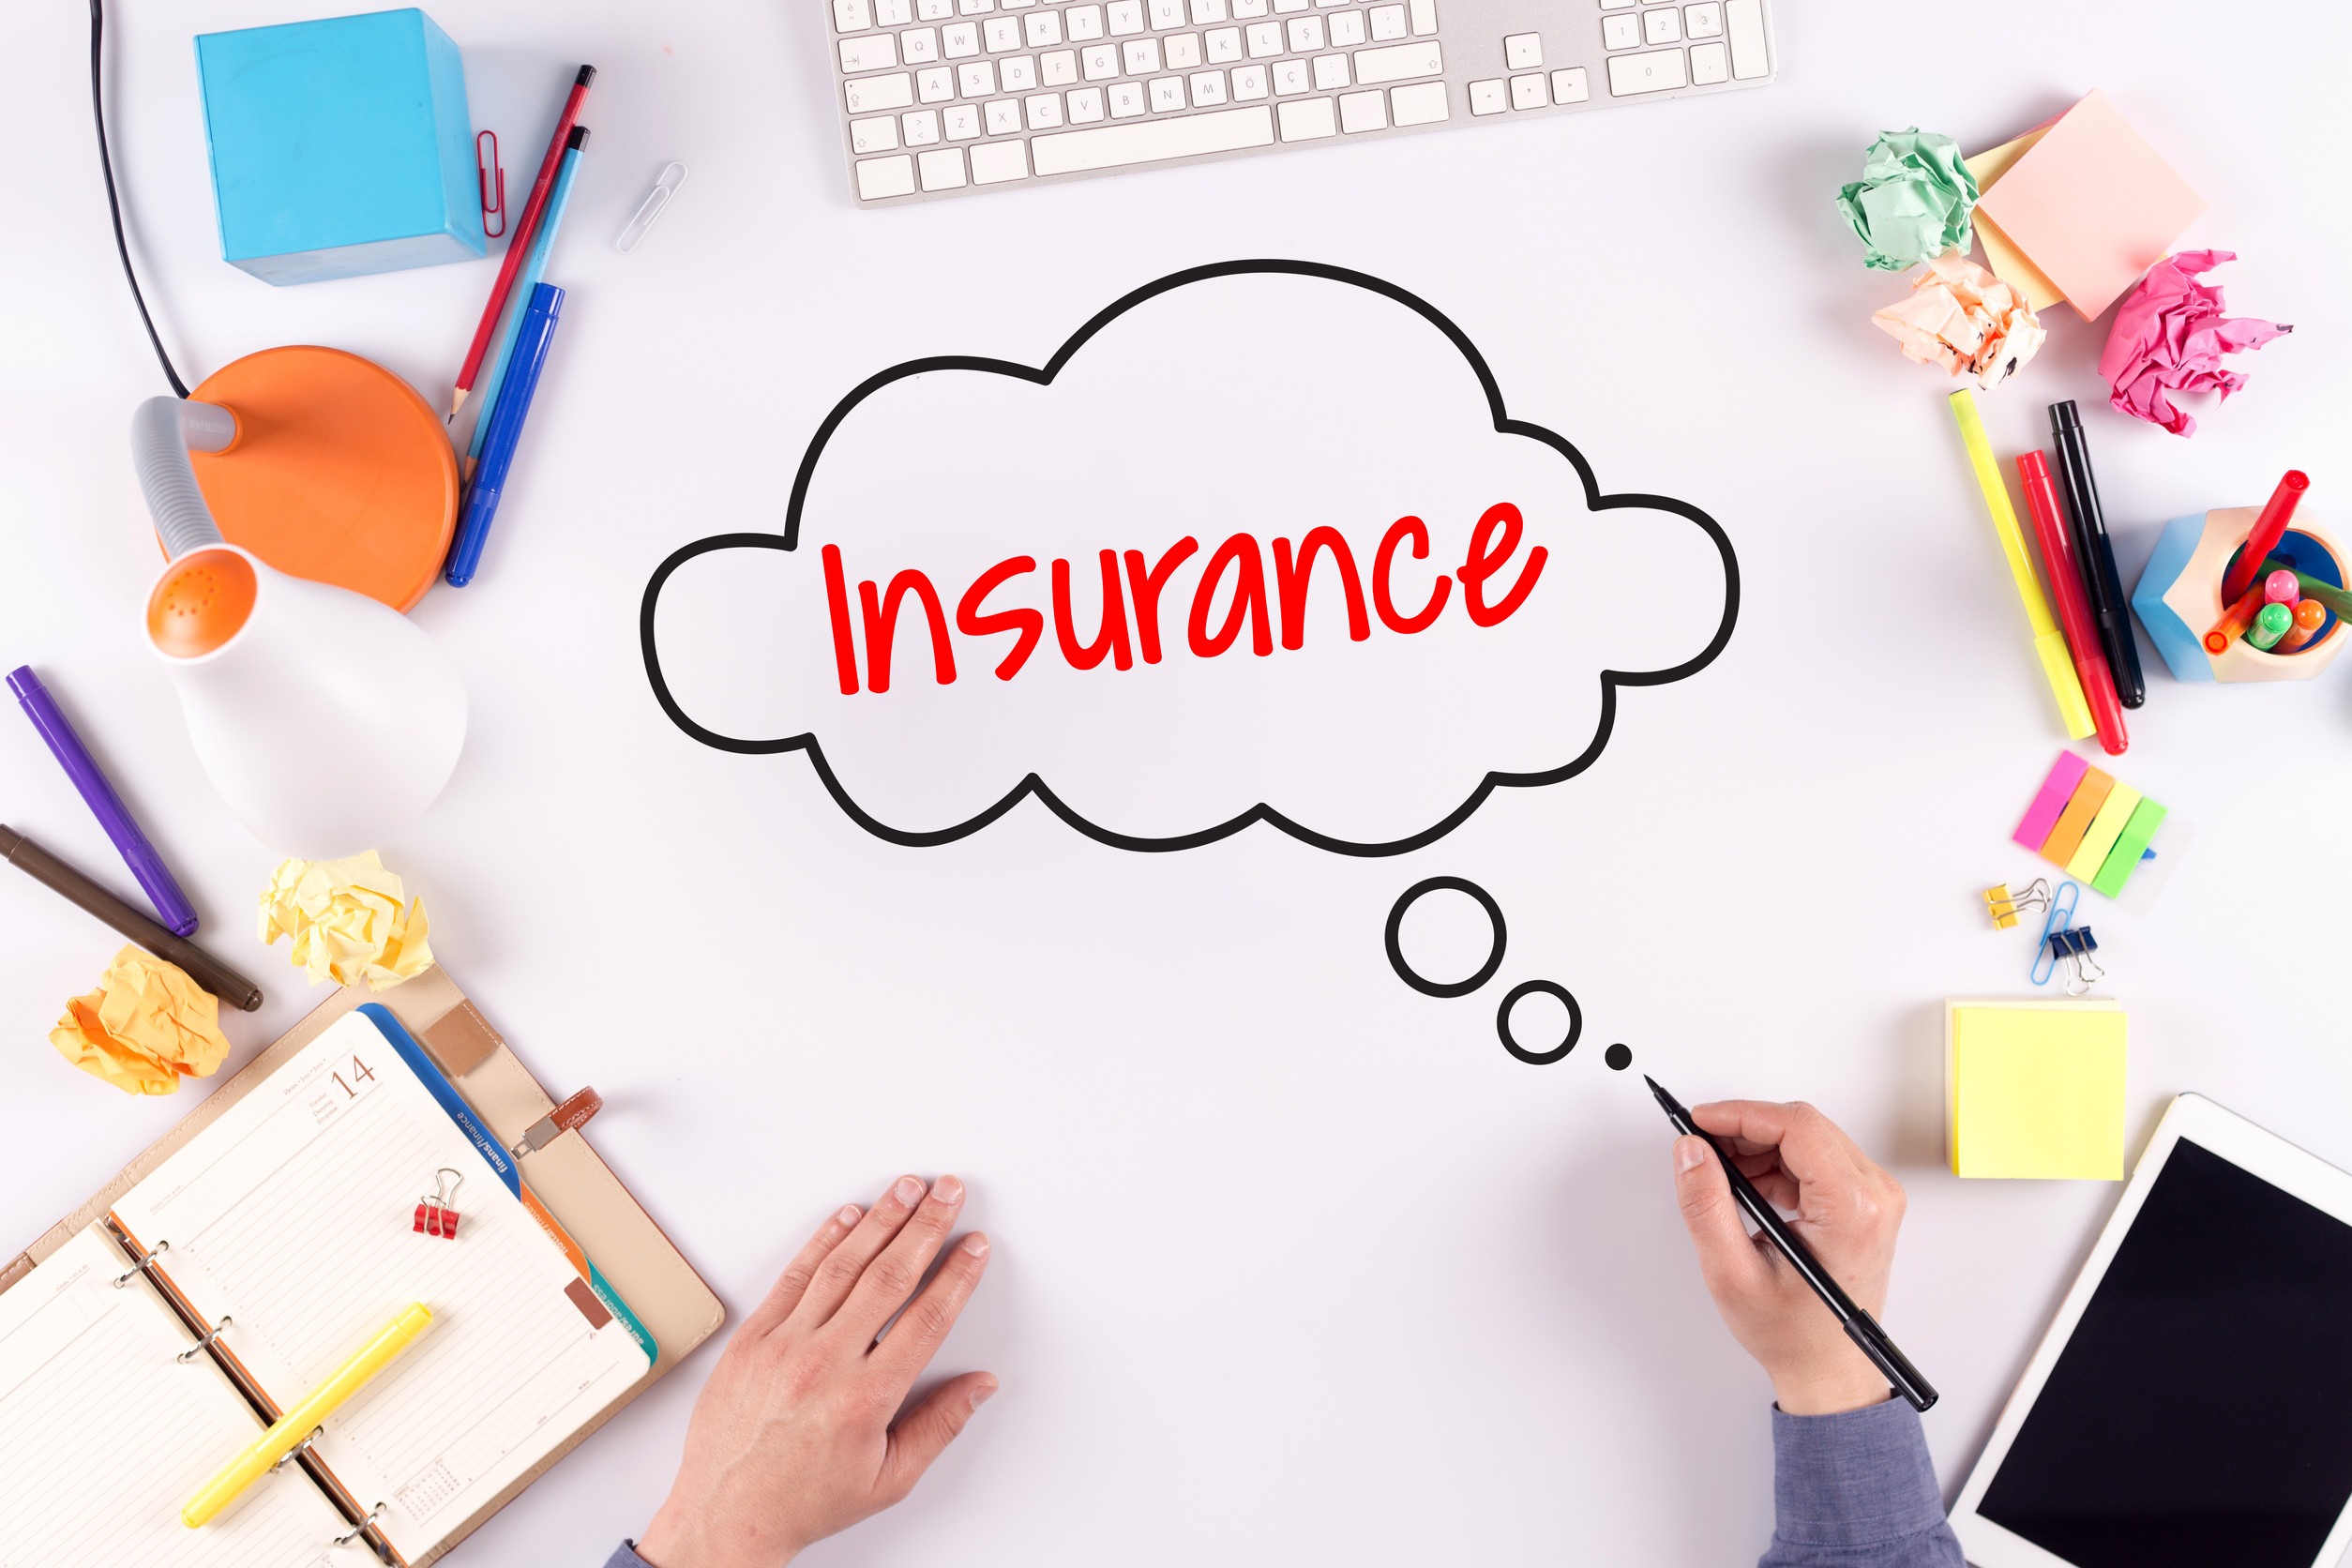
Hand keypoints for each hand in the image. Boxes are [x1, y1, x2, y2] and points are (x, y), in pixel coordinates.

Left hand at [635, 1175, 996, 1567]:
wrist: (727, 1513)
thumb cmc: (804, 1500)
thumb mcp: (889, 1478)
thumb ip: (940, 1425)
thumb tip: (980, 1386)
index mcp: (866, 1399)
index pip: (926, 1318)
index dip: (957, 1276)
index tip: (973, 1247)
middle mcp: (825, 1363)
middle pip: (889, 1277)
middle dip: (926, 1226)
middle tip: (948, 1192)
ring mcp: (784, 1345)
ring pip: (843, 1266)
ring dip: (880, 1220)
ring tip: (906, 1189)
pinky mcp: (752, 1338)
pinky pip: (794, 1277)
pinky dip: (823, 1241)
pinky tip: (848, 1217)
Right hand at [1669, 1100, 1905, 1415]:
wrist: (1829, 1368)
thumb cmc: (1794, 1334)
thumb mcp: (1732, 1273)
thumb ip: (1706, 1206)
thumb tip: (1691, 1152)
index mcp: (1852, 1212)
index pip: (1797, 1128)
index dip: (1741, 1114)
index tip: (1701, 1120)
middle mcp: (1875, 1197)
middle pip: (1802, 1127)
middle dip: (1745, 1130)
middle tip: (1702, 1149)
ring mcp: (1875, 1198)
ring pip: (1807, 1138)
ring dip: (1759, 1147)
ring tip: (1722, 1178)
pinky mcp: (1865, 1201)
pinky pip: (1816, 1158)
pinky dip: (1776, 1164)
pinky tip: (1750, 1190)